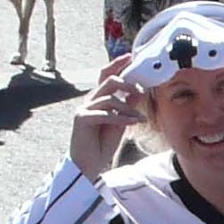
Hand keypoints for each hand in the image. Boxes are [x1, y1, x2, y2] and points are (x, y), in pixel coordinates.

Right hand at [69, 54, 144, 181]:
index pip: (106, 76)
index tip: (130, 57)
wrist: (88, 166)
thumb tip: (139, 90)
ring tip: (139, 118)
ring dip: (128, 107)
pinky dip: (121, 118)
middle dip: (127, 83)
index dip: (117, 64)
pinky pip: (105, 114)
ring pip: (109, 98)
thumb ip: (127, 106)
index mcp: (97, 100)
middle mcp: (89, 102)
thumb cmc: (102, 145)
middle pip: (108, 81)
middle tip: (141, 89)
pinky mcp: (81, 120)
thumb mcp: (120, 122)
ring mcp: (83, 110)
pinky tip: (133, 122)